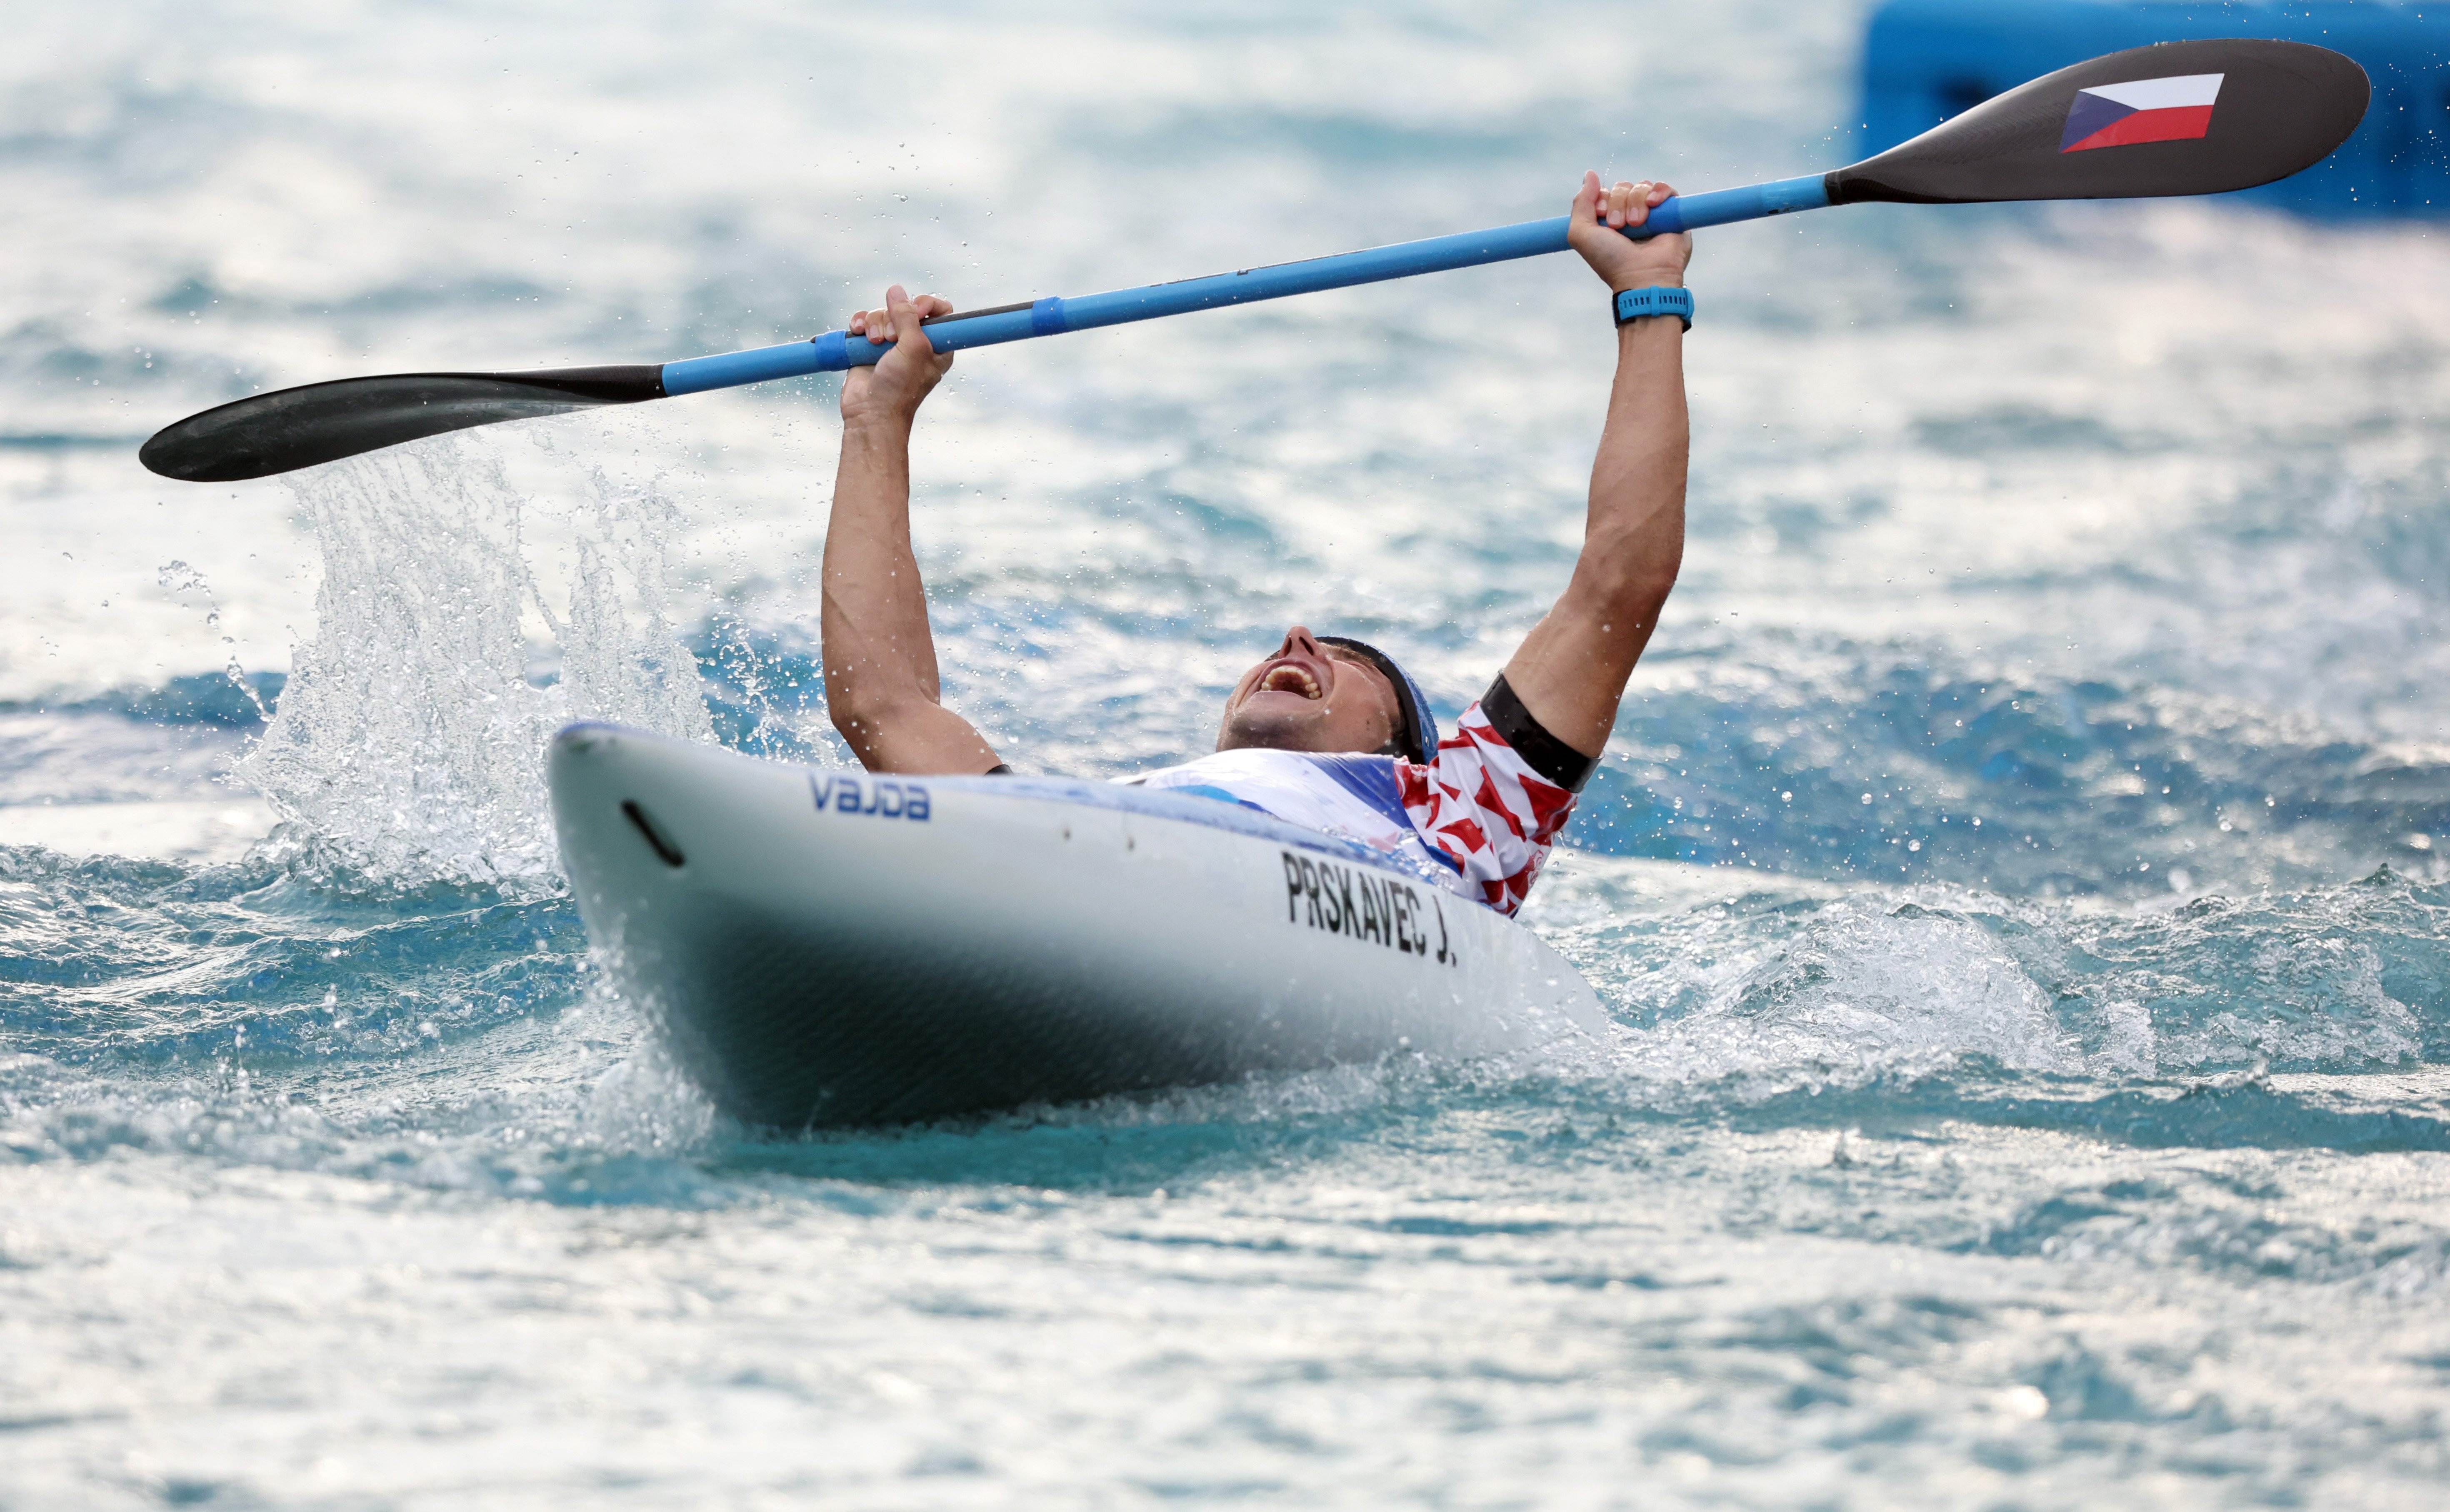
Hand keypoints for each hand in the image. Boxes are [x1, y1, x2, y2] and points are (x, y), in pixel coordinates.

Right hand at [840, 284, 955, 427]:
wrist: (870, 413)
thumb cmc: (898, 388)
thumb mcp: (913, 348)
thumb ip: (908, 316)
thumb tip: (897, 290)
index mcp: (937, 346)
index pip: (940, 311)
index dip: (927, 305)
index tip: (917, 310)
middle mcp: (915, 343)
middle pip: (906, 308)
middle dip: (894, 318)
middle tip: (892, 339)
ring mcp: (891, 344)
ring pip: (883, 313)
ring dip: (875, 323)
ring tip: (874, 343)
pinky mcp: (869, 346)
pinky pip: (864, 322)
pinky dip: (860, 324)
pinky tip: (858, 333)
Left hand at [1565, 171, 1691, 294]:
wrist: (1642, 276)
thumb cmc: (1611, 260)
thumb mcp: (1581, 233)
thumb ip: (1580, 203)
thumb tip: (1590, 174)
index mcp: (1609, 220)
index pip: (1606, 193)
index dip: (1602, 199)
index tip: (1602, 217)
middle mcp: (1630, 215)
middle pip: (1622, 188)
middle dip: (1618, 203)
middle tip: (1619, 226)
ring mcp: (1652, 214)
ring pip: (1642, 187)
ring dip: (1635, 202)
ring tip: (1637, 224)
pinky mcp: (1673, 214)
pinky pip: (1665, 189)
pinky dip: (1659, 191)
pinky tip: (1653, 204)